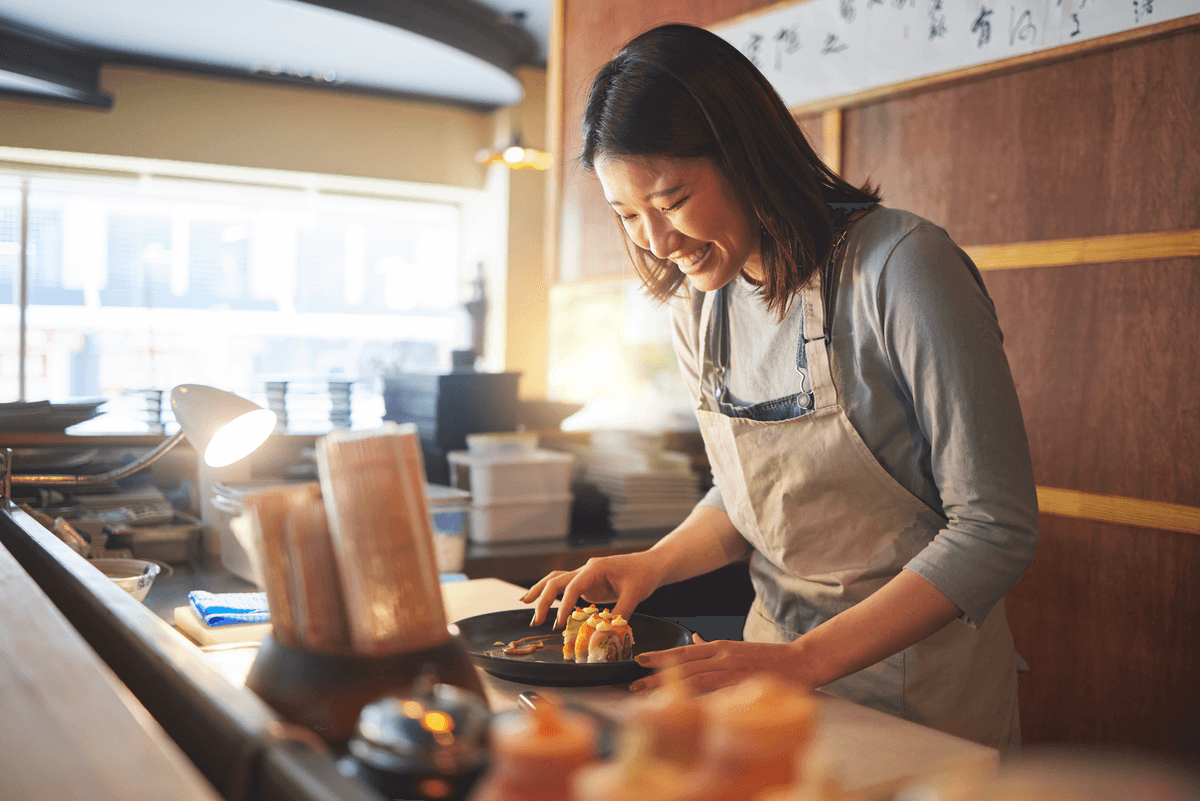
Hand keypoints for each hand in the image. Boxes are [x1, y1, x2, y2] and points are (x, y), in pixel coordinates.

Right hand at [520, 551, 663, 628]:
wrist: (650, 565)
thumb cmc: (643, 575)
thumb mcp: (635, 594)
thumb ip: (619, 613)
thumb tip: (606, 631)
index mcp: (596, 568)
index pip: (573, 586)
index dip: (564, 605)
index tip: (558, 623)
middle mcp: (586, 569)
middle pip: (557, 581)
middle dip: (544, 600)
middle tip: (536, 621)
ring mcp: (585, 575)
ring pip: (556, 580)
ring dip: (541, 592)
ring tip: (525, 604)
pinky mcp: (586, 584)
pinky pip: (564, 587)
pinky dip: (550, 593)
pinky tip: (539, 601)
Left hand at [629, 634, 815, 695]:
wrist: (801, 661)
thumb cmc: (768, 657)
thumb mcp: (736, 646)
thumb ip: (712, 645)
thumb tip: (693, 638)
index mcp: (722, 647)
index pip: (685, 651)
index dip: (661, 655)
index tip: (640, 660)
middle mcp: (724, 658)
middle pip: (684, 667)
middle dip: (657, 677)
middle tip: (633, 685)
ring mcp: (734, 674)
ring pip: (695, 681)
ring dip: (670, 689)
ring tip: (649, 697)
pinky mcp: (745, 689)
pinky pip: (716, 698)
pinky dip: (699, 703)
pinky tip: (682, 710)